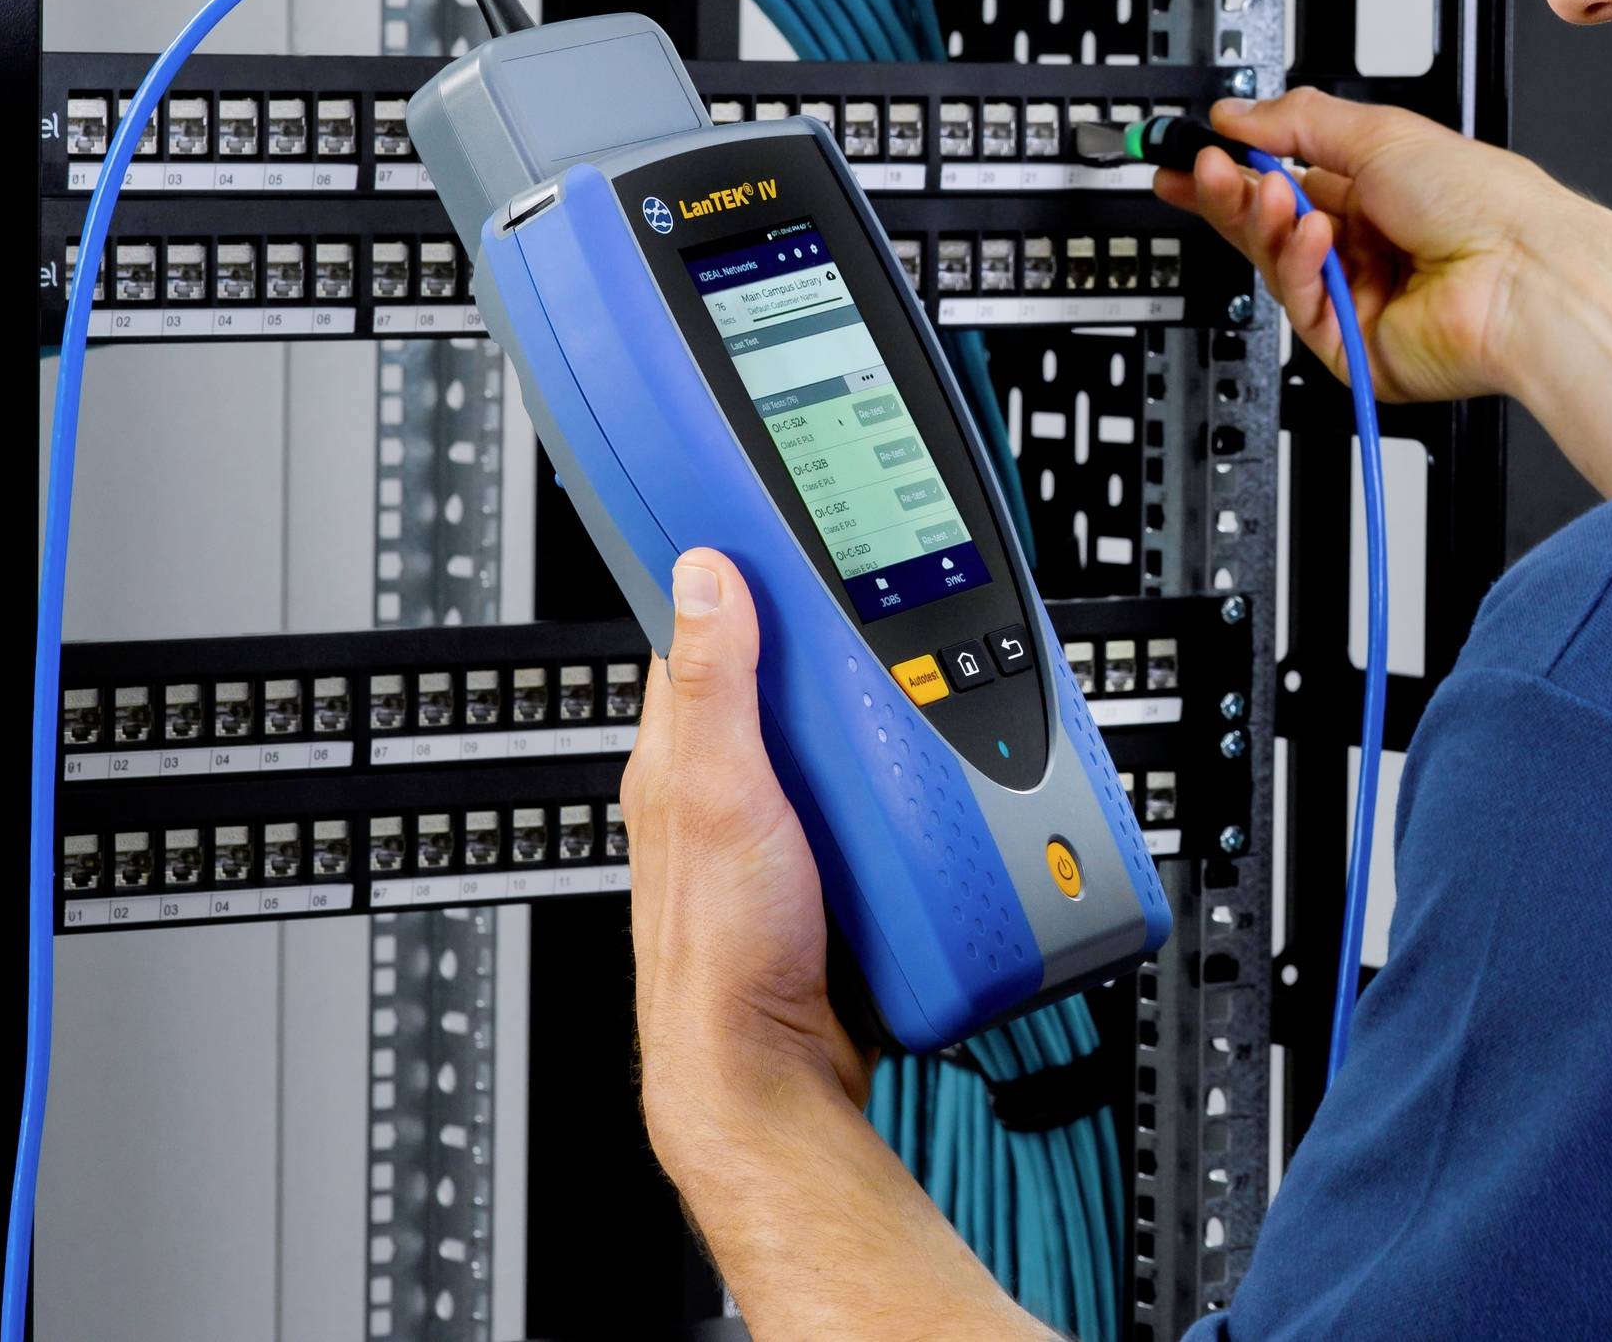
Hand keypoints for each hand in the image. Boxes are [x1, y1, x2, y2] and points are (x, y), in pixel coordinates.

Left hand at [619, 551, 1059, 1341]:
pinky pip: (873, 802)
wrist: (772, 1075)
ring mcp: (779, 829)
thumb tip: (701, 573)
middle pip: (786, 685)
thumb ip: (713, 685)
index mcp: (678, 758)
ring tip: (918, 691)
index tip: (785, 536)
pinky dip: (904, 782)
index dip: (743, 581)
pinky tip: (932, 776)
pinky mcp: (830, 869)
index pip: (706, 637)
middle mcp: (723, 789)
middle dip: (836, 652)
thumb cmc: (723, 955)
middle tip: (885, 621)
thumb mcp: (717, 794)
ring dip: (879, 718)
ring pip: (835, 743)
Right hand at [1151, 88, 1611, 405]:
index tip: (1192, 156)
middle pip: (1272, 226)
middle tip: (1203, 170)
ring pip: (1278, 265)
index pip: (1286, 180)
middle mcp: (1369, 247)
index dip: (1234, 170)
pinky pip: (1300, 307)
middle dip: (1233, 196)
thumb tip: (1239, 113)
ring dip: (1266, 224)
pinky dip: (1298, 266)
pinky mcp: (1355, 350)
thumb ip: (1299, 122)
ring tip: (1270, 195)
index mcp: (1380, 192)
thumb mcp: (1381, 133)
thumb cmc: (1488, 205)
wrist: (1528, 275)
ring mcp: (1362, 299)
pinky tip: (1313, 237)